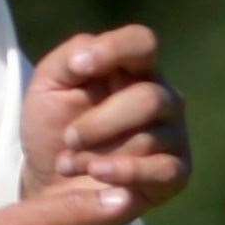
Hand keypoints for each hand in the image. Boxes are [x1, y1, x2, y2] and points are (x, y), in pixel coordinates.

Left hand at [21, 25, 189, 224]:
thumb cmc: (53, 125)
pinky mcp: (176, 172)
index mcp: (133, 67)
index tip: (79, 68)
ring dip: (98, 153)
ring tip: (68, 164)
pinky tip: (97, 173)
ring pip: (149, 136)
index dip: (114, 50)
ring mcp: (173, 134)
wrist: (50, 182)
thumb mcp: (48, 85)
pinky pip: (163, 170)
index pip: (142, 42)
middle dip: (100, 122)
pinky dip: (125, 172)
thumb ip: (68, 58)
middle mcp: (161, 96)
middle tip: (68, 139)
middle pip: (149, 98)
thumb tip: (88, 55)